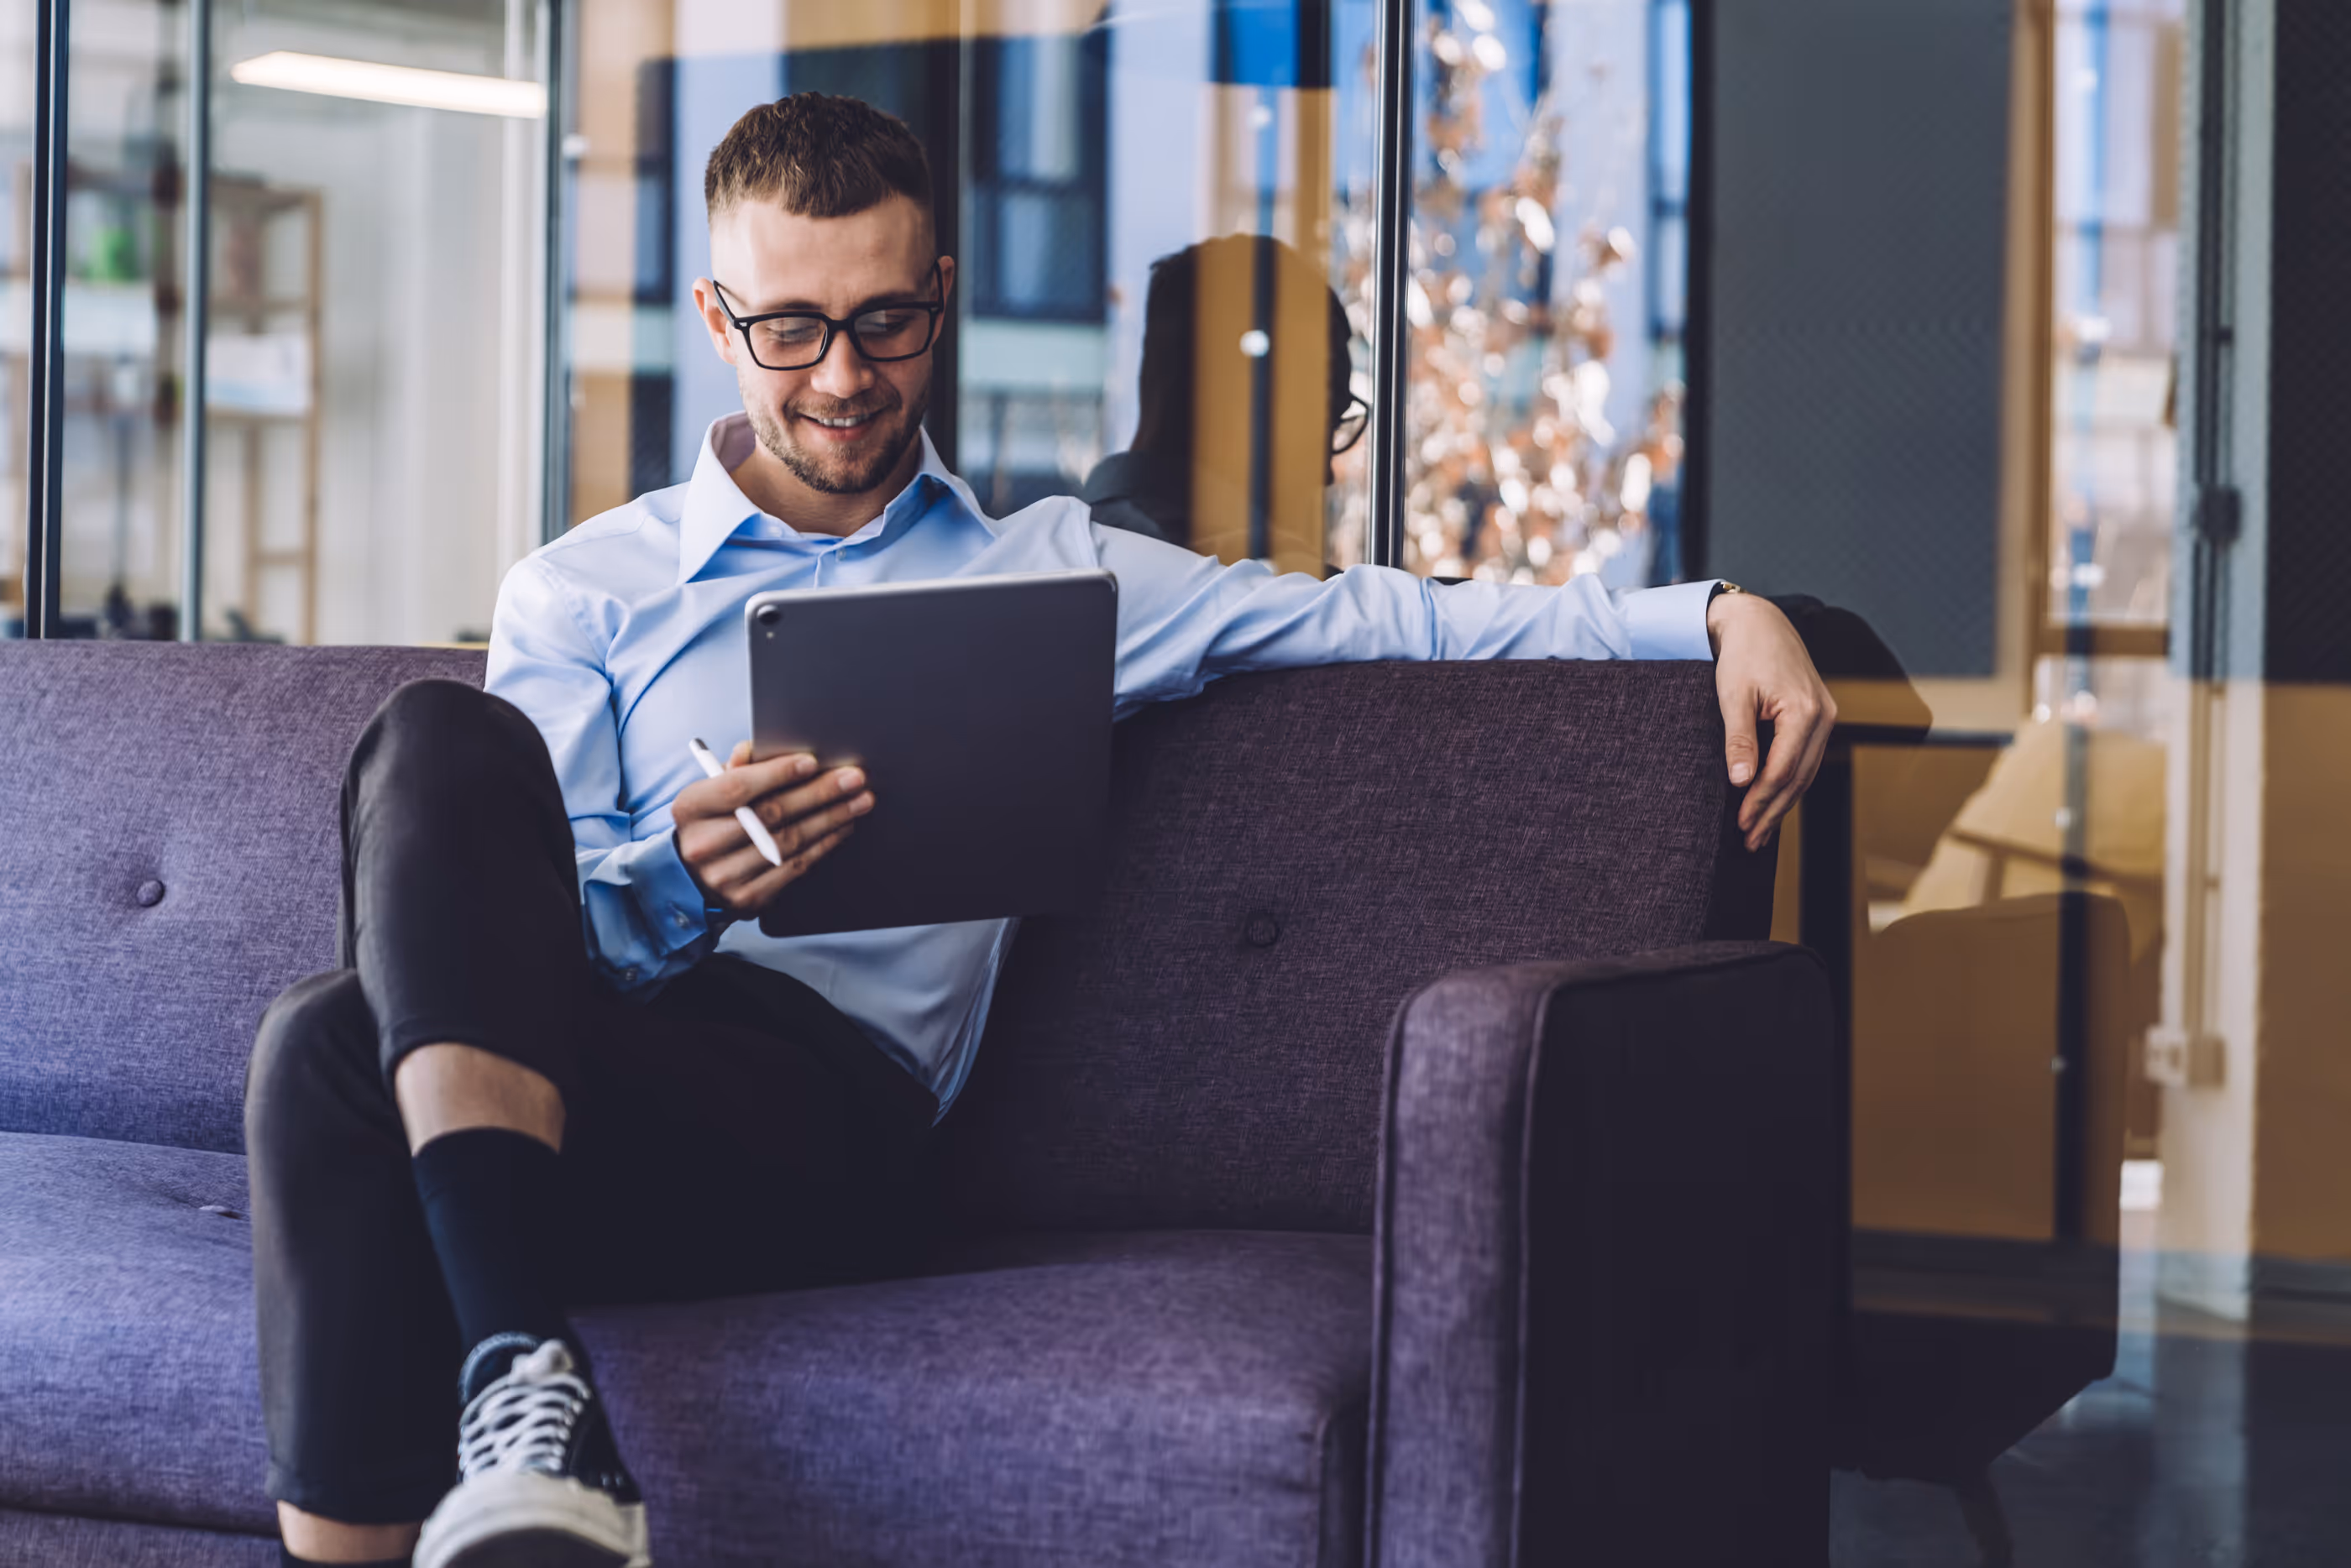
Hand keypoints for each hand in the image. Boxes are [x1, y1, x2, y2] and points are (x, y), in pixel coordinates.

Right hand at [674, 740, 873, 914]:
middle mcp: (703, 844)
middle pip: (771, 814)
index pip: (738, 787)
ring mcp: (724, 875)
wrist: (690, 877)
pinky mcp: (747, 898)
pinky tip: (842, 828)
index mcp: (690, 808)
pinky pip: (794, 867)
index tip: (813, 762)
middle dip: (819, 794)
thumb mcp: (710, 790)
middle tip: (854, 779)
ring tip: (858, 801)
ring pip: (789, 842)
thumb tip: (755, 749)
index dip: (778, 773)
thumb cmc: (710, 822)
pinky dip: (823, 845)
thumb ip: (736, 767)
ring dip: (831, 819)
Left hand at [1707, 592, 1835, 851]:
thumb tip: (1742, 781)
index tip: (1740, 824)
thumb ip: (1739, 739)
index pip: (1783, 770)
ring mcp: (1826, 717)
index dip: (1761, 801)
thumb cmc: (1742, 654)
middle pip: (1798, 778)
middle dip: (1773, 812)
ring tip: (1759, 831)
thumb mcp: (1733, 695)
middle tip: (1750, 840)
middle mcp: (1824, 717)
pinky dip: (1789, 782)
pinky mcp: (1818, 717)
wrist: (1759, 622)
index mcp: (1805, 711)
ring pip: (1805, 772)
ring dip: (1782, 803)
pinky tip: (1773, 801)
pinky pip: (1805, 759)